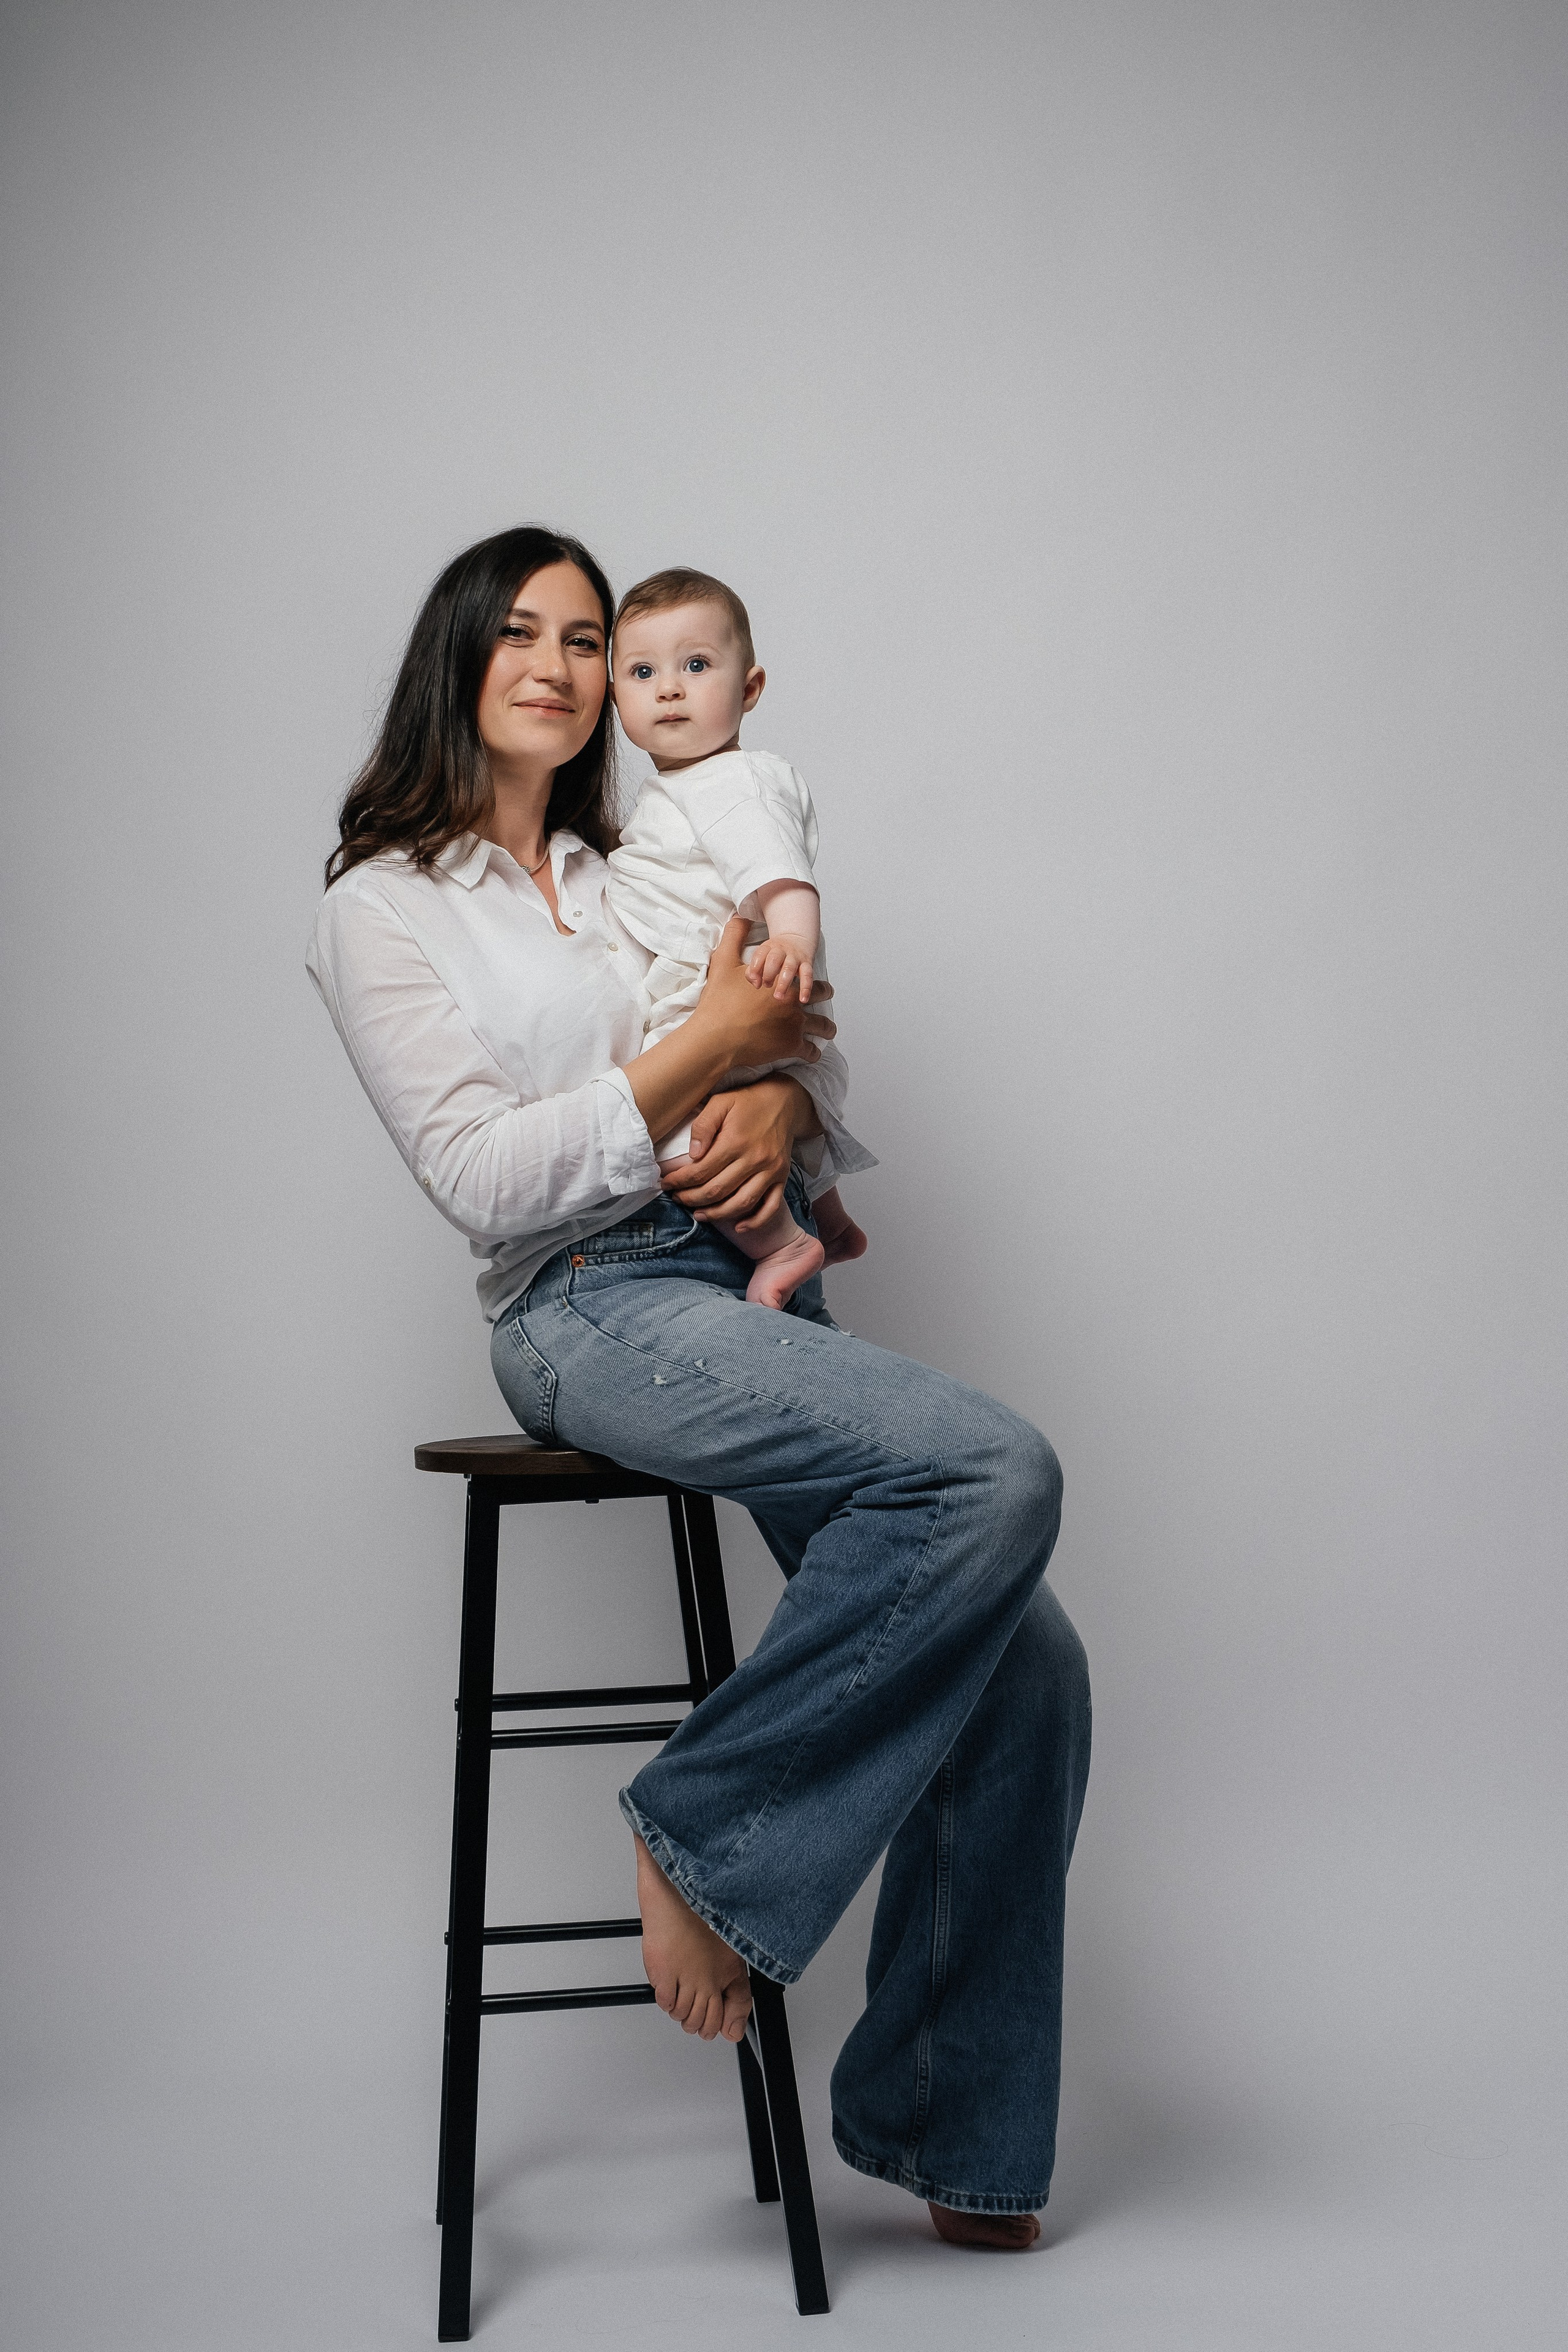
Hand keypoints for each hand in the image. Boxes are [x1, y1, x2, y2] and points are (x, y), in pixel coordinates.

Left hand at [661, 1077, 814, 1229]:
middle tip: (678, 1199)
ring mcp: (771, 1171)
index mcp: (735, 1141)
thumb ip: (703, 1126)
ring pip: (741, 1203)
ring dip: (717, 1214)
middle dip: (692, 1199)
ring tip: (699, 1215)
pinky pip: (771, 1207)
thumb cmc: (747, 1102)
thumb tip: (692, 1154)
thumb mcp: (721, 1102)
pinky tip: (738, 1227)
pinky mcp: (782, 1178)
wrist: (785, 1100)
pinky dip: (755, 1221)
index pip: (701, 1171)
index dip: (680, 1181)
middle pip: (718, 1190)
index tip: (666, 1184)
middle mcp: (754, 1159)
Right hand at [688, 916, 833, 1069]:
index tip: (823, 988)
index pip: (808, 977)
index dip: (817, 982)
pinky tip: (813, 1054)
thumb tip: (739, 916)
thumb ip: (734, 935)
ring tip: (828, 1033)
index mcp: (783, 982)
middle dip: (825, 1002)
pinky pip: (810, 1051)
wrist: (716, 1036)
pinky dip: (813, 1053)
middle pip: (820, 1001)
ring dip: (826, 1030)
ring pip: (821, 1028)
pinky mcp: (790, 1048)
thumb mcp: (723, 961)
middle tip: (827, 1002)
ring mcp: (795, 1027)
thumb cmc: (720, 1001)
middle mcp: (794, 1003)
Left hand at [746, 932, 817, 1003]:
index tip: (755, 980)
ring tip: (779, 996)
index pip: (760, 954)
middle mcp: (782, 950)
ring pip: (790, 968)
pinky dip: (806, 988)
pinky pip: (808, 975)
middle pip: (774, 959)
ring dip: (783, 983)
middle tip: (767, 985)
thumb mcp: (763, 957)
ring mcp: (795, 957)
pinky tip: (803, 999)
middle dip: (768, 974)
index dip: (755, 968)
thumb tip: (756, 984)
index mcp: (769, 947)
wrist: (798, 938)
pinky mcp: (807, 964)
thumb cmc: (776, 954)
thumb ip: (754, 970)